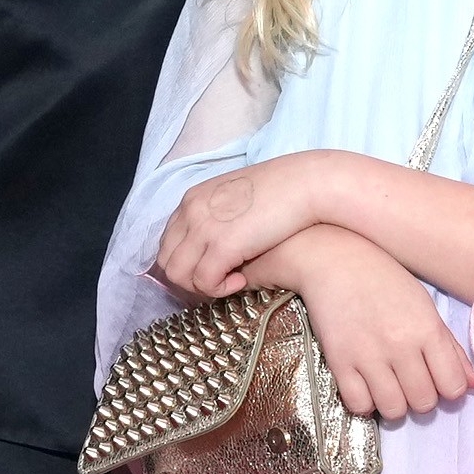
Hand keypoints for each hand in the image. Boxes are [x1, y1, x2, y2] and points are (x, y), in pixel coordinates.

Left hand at [154, 150, 347, 299]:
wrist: (307, 184)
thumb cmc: (280, 192)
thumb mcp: (237, 200)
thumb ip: (218, 219)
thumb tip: (215, 251)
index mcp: (192, 199)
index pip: (168, 242)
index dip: (186, 263)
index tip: (209, 271)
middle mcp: (191, 211)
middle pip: (167, 260)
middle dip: (189, 279)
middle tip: (218, 281)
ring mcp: (204, 227)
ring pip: (179, 275)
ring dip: (202, 286)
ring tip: (231, 281)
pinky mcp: (222, 244)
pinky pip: (204, 282)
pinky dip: (219, 289)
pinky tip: (241, 282)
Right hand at [270, 225, 473, 424]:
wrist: (336, 261)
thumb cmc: (385, 282)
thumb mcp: (425, 308)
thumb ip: (451, 348)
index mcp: (427, 329)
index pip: (453, 386)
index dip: (449, 390)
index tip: (438, 380)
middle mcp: (400, 344)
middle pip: (423, 402)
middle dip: (421, 398)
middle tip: (411, 381)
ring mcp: (368, 355)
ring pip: (394, 410)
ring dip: (395, 404)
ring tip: (389, 385)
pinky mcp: (339, 361)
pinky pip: (359, 405)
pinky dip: (365, 403)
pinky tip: (366, 386)